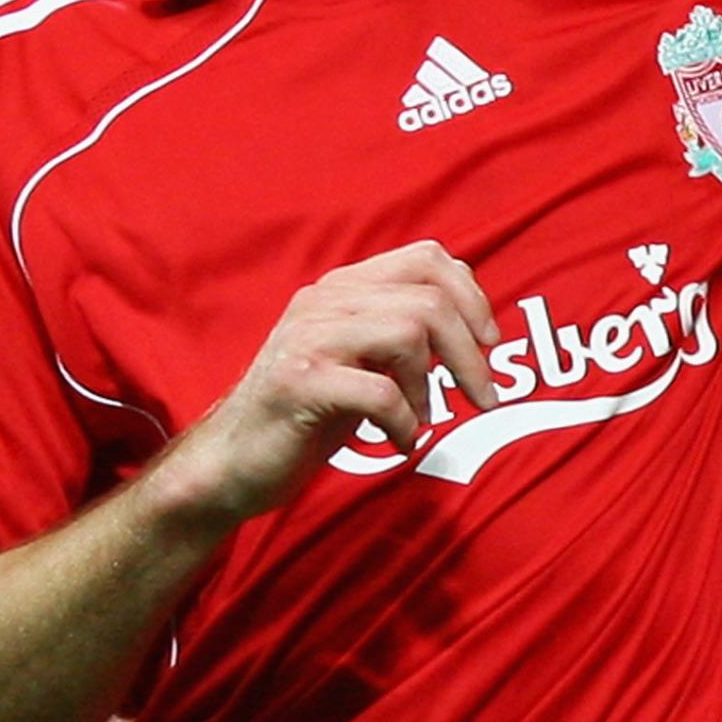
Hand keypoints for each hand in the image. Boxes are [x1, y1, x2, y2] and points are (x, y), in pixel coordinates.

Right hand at [165, 241, 500, 524]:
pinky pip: (380, 392)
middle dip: (468, 352)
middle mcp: (324, 301)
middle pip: (428, 298)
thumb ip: (403, 333)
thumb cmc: (309, 414)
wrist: (232, 463)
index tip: (489, 342)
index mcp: (343, 287)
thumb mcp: (362, 361)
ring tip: (423, 419)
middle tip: (484, 398)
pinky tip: (399, 443)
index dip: (471, 295)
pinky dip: (404, 424)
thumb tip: (475, 326)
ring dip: (431, 387)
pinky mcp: (298, 384)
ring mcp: (307, 339)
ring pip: (408, 333)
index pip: (426, 258)